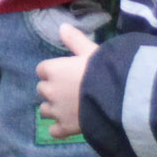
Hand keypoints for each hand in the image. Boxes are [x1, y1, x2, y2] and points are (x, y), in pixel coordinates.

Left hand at [35, 23, 98, 141]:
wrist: (114, 98)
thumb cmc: (102, 70)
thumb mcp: (90, 50)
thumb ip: (74, 39)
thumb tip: (62, 26)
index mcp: (53, 70)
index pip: (42, 69)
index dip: (53, 71)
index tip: (65, 72)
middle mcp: (50, 90)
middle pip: (42, 89)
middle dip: (53, 89)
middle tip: (70, 89)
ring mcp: (56, 111)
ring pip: (45, 110)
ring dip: (53, 108)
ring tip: (69, 107)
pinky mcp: (65, 128)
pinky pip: (54, 130)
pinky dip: (59, 128)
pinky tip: (69, 124)